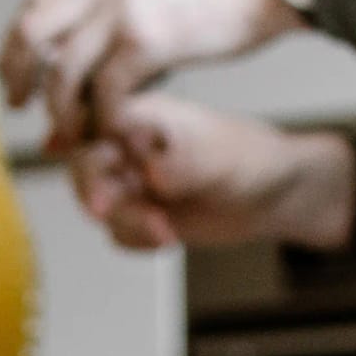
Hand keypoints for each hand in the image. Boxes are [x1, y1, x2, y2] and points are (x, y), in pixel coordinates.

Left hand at [0, 0, 312, 142]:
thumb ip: (122, 10)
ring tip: (71, 133)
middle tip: (21, 106)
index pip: (38, 0)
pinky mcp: (149, 38)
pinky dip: (105, 118)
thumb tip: (88, 56)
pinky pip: (107, 92)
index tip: (15, 71)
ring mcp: (125, 7)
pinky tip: (113, 130)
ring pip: (64, 70)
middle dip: (17, 74)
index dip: (17, 41)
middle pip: (32, 31)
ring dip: (62, 110)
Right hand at [64, 97, 355, 253]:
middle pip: (83, 166)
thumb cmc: (252, 161)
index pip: (94, 122)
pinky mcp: (139, 214)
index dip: (80, 142)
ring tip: (163, 231)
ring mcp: (132, 181)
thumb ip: (180, 161)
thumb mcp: (217, 156)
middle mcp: (130, 146)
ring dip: (126, 222)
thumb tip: (147, 171)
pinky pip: (118, 233)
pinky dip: (138, 240)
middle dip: (94, 191)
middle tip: (103, 211)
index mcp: (142, 114)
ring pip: (98, 204)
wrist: (275, 196)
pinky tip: (170, 237)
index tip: (92, 163)